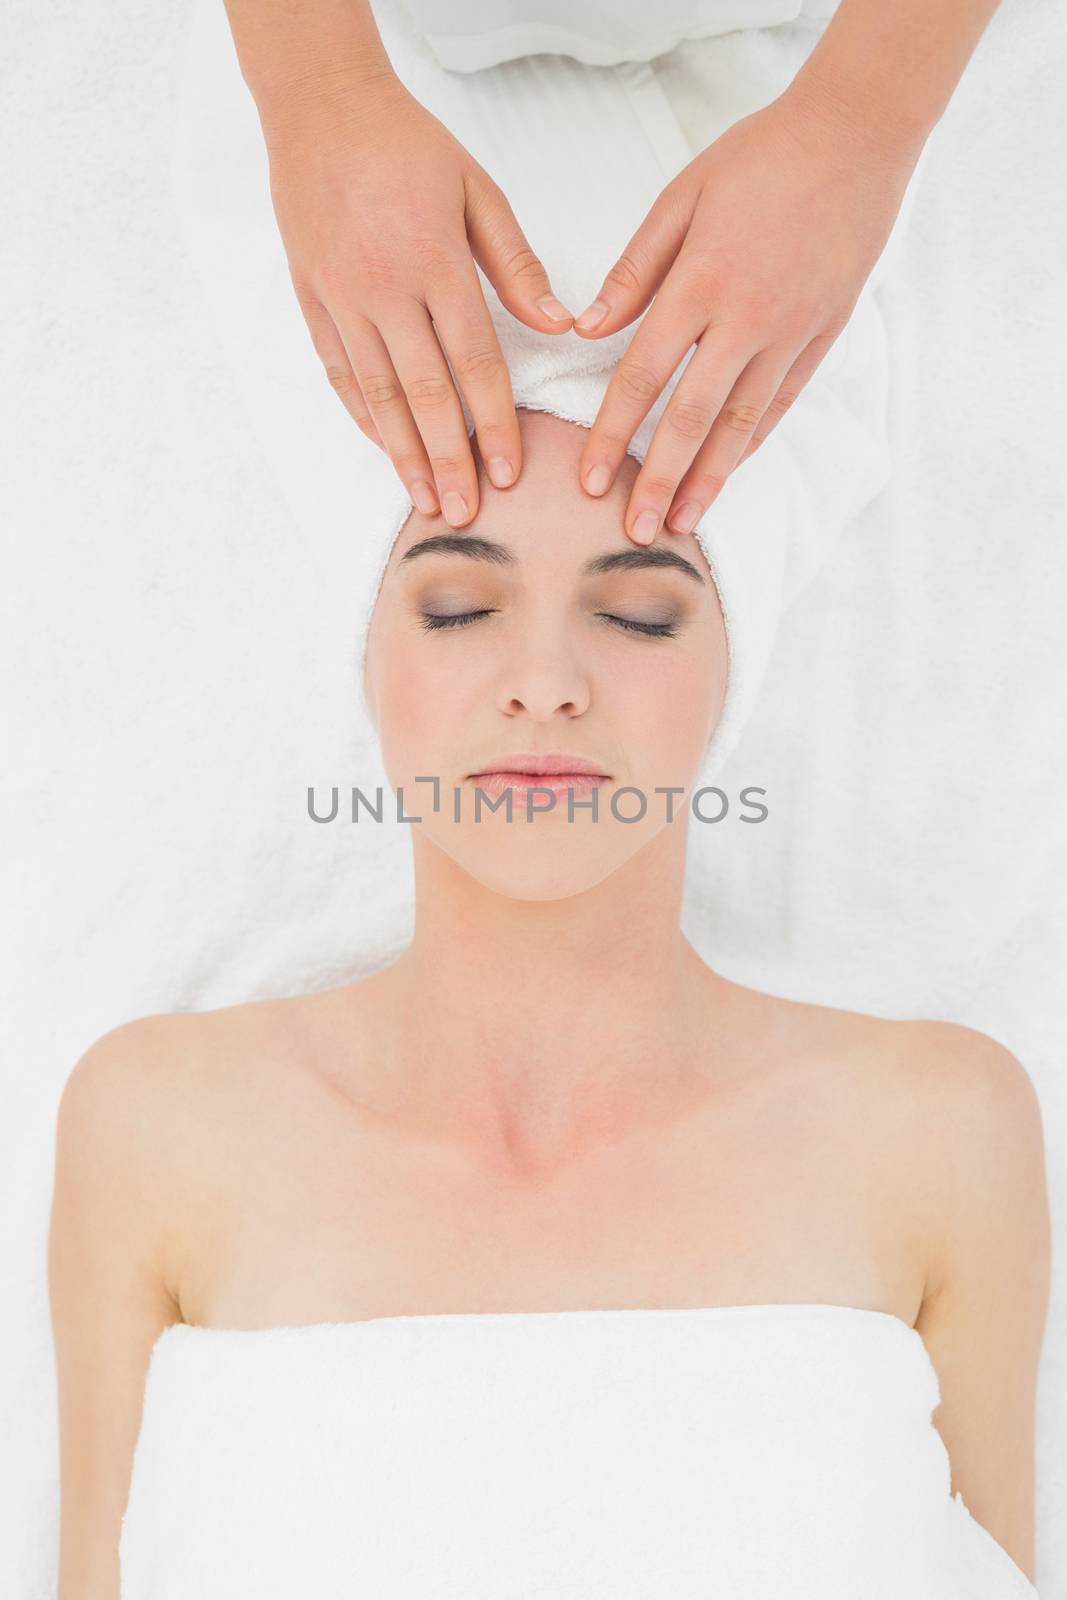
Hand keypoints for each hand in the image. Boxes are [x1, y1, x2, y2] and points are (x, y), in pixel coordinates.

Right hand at [259, 70, 575, 524]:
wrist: (320, 107)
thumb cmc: (407, 146)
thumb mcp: (476, 192)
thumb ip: (517, 265)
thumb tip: (563, 324)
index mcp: (435, 263)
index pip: (474, 363)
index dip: (493, 424)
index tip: (509, 472)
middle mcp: (385, 290)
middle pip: (424, 395)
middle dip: (448, 460)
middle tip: (465, 513)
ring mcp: (343, 299)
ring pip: (379, 394)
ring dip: (403, 454)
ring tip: (424, 500)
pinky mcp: (312, 301)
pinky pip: (340, 373)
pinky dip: (364, 417)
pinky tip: (385, 450)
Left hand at [571, 84, 921, 542]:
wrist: (857, 135)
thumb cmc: (760, 157)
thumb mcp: (683, 196)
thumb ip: (634, 270)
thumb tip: (587, 329)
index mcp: (700, 283)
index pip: (642, 377)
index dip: (610, 434)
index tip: (587, 480)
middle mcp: (745, 319)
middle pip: (691, 418)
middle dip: (659, 480)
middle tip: (635, 531)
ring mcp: (790, 332)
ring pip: (741, 424)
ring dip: (708, 479)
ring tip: (682, 523)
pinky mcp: (823, 335)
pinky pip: (780, 403)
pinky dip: (752, 445)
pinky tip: (727, 475)